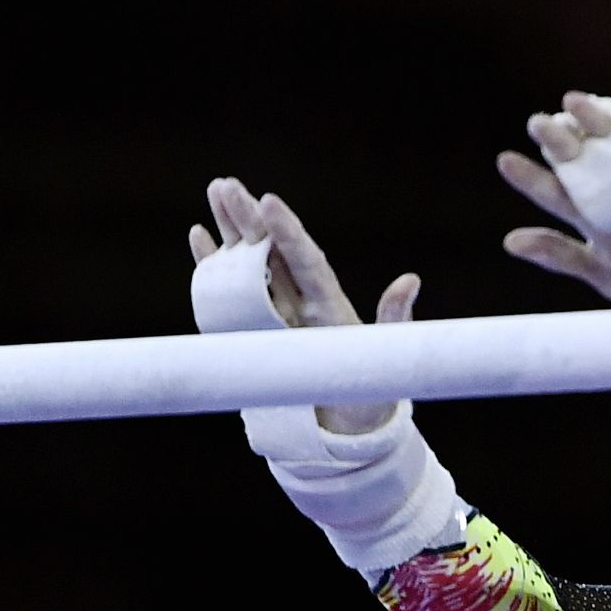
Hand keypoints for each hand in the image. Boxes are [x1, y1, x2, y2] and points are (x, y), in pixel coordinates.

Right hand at [188, 177, 419, 434]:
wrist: (350, 427)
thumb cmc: (373, 390)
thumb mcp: (388, 354)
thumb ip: (394, 317)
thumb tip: (411, 281)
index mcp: (330, 303)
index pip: (306, 261)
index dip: (287, 233)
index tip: (269, 201)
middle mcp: (302, 299)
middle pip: (272, 252)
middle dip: (250, 219)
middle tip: (226, 184)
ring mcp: (278, 311)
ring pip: (250, 262)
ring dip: (232, 229)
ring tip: (216, 189)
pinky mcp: (256, 327)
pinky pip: (229, 291)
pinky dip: (214, 264)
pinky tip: (199, 234)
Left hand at [496, 90, 610, 304]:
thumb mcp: (606, 274)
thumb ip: (562, 256)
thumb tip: (510, 241)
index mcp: (594, 217)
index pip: (558, 194)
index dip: (532, 178)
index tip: (506, 161)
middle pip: (584, 161)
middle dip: (560, 141)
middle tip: (537, 124)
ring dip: (596, 120)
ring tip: (572, 102)